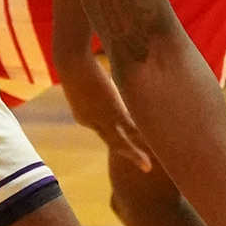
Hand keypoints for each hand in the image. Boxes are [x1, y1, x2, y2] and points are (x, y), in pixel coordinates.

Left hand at [62, 53, 152, 172]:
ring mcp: (100, 118)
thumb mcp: (87, 81)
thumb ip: (99, 89)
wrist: (72, 58)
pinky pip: (129, 128)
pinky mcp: (111, 111)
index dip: (119, 134)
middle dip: (129, 154)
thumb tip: (110, 85)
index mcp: (83, 116)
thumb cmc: (76, 62)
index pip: (104, 130)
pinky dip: (141, 137)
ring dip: (135, 154)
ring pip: (121, 141)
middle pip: (113, 142)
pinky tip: (153, 142)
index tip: (131, 138)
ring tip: (148, 166)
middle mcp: (90, 122)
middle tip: (145, 166)